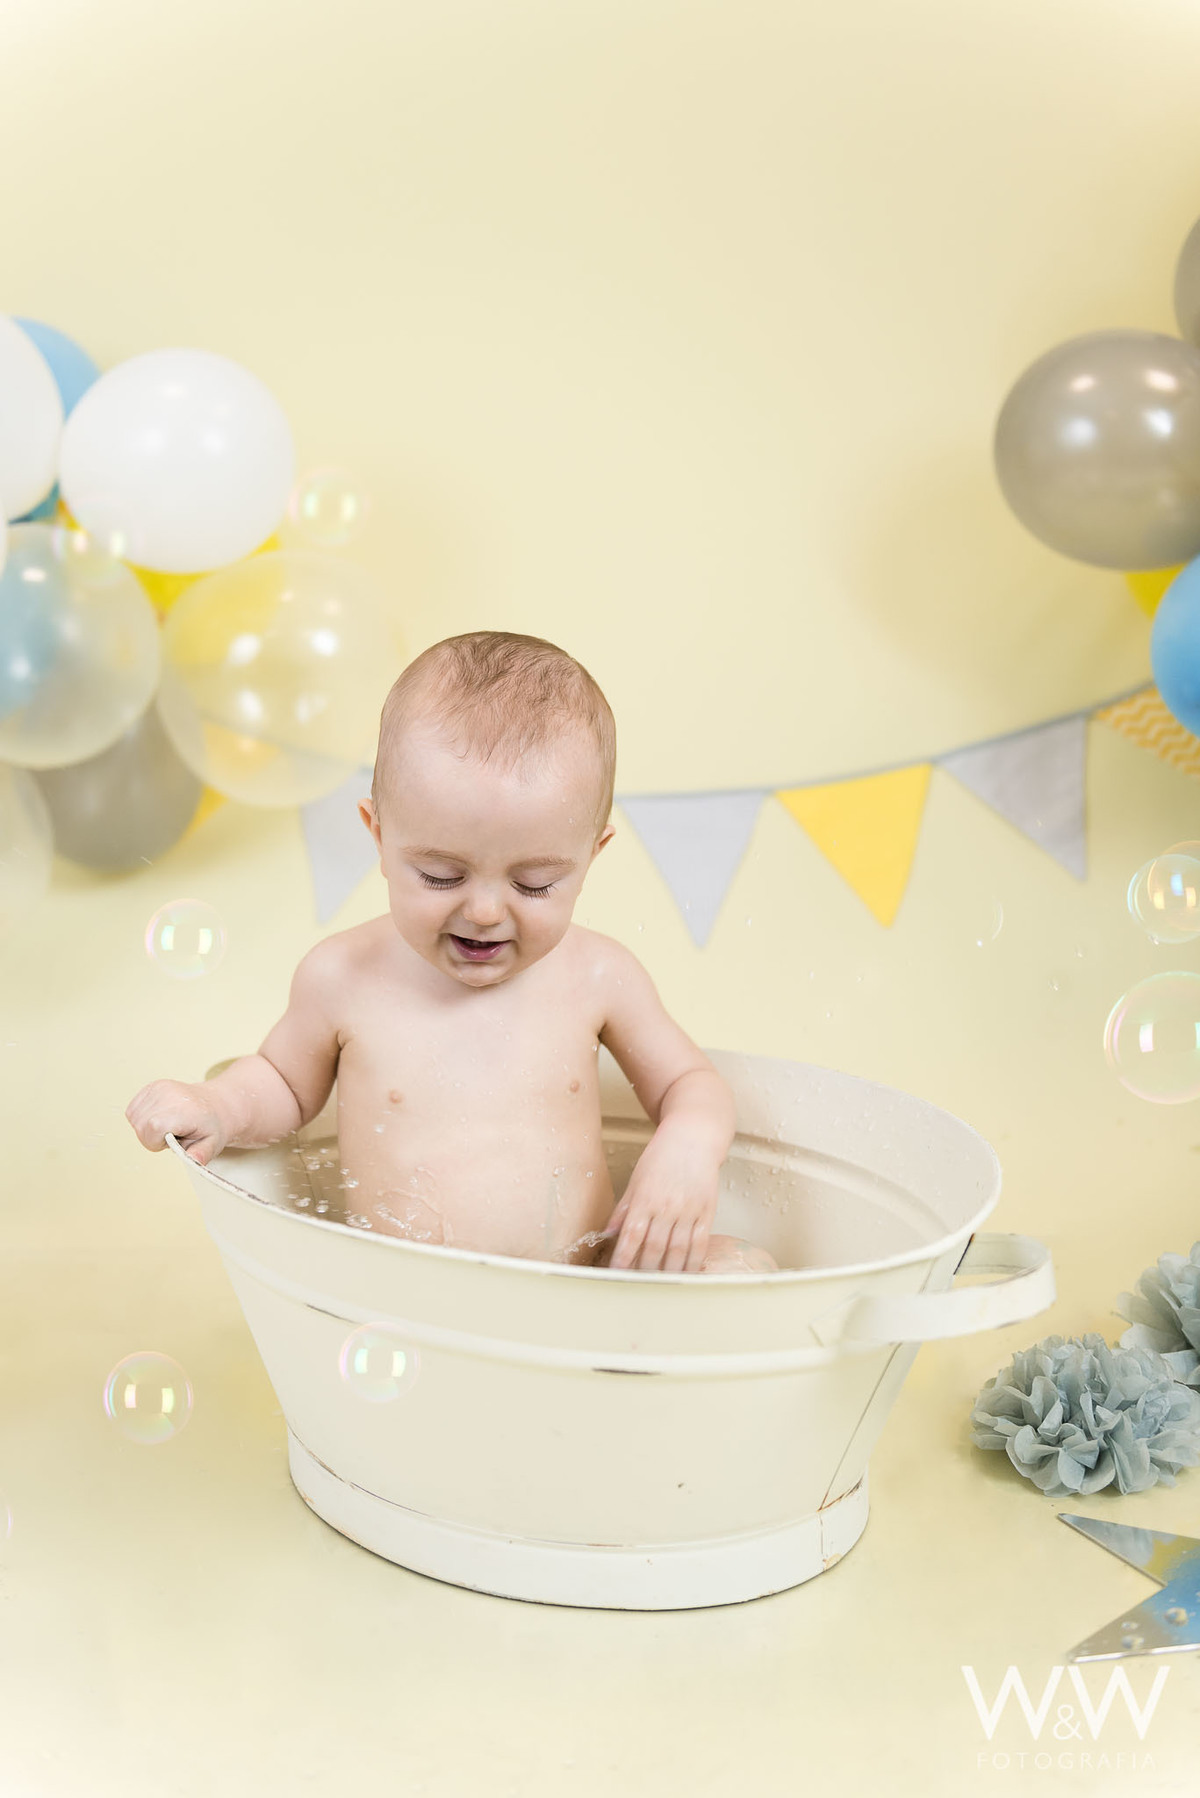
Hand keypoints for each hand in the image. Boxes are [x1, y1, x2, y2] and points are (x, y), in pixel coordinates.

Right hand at [125, 1080, 228, 1166]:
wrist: (216, 1105)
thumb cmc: (211, 1126)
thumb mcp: (212, 1144)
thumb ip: (200, 1154)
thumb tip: (194, 1161)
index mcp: (184, 1109)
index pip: (152, 1129)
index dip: (158, 1142)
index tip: (174, 1141)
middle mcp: (170, 1094)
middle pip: (140, 1127)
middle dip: (152, 1138)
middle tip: (173, 1134)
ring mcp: (159, 1087)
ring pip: (134, 1118)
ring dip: (146, 1128)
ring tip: (168, 1126)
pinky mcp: (152, 1086)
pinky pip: (133, 1109)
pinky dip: (142, 1118)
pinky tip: (160, 1118)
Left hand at [602, 1129, 719, 1272]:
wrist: (694, 1138)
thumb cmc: (662, 1156)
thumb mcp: (637, 1179)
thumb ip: (623, 1208)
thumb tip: (608, 1233)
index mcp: (646, 1198)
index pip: (632, 1235)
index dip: (623, 1258)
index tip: (616, 1274)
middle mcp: (667, 1206)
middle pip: (654, 1248)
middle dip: (644, 1270)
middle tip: (637, 1285)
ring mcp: (689, 1210)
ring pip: (678, 1250)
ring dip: (668, 1272)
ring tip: (660, 1286)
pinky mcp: (707, 1212)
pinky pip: (700, 1244)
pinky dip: (693, 1263)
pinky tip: (686, 1274)